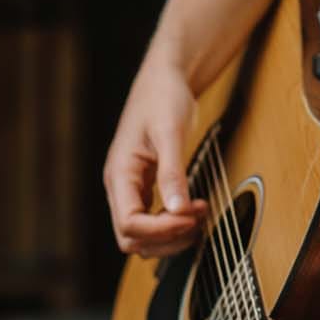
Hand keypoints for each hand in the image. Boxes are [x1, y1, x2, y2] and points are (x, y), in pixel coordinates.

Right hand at [102, 59, 208, 257]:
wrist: (164, 80)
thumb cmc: (163, 98)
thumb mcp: (170, 132)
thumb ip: (172, 172)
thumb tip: (178, 209)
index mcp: (120, 173)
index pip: (129, 224)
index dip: (161, 230)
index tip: (191, 217)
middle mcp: (120, 186)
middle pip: (132, 238)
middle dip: (166, 237)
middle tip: (198, 219)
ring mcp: (131, 187)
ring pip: (142, 235)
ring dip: (171, 235)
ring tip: (200, 215)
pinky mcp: (144, 185)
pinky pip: (152, 219)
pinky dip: (172, 224)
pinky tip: (193, 211)